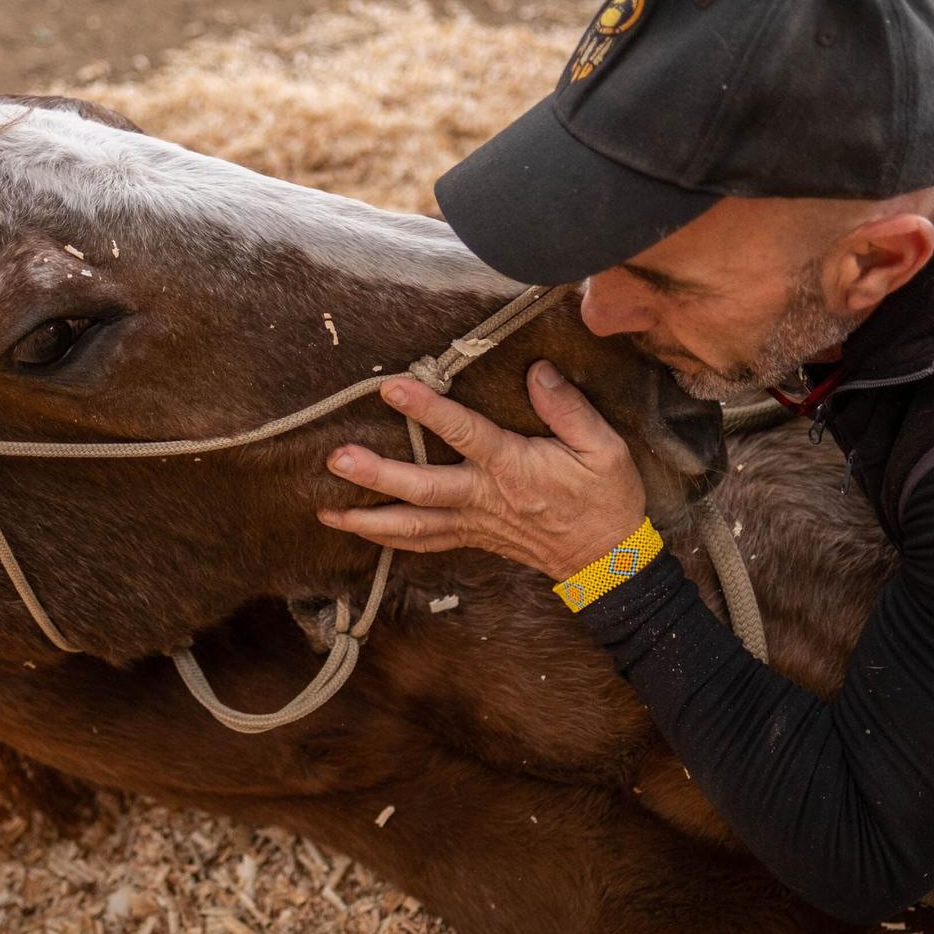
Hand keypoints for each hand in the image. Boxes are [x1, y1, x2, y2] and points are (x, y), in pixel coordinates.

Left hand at [318, 359, 648, 580]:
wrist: (608, 561)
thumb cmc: (607, 500)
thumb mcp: (604, 448)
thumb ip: (567, 408)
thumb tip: (536, 371)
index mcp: (514, 468)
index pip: (464, 433)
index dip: (427, 409)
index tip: (393, 387)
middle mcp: (485, 498)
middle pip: (421, 488)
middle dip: (376, 475)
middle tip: (336, 460)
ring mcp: (475, 524)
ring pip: (413, 526)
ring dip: (367, 520)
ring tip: (325, 513)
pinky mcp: (473, 538)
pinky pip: (424, 542)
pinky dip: (389, 539)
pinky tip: (361, 532)